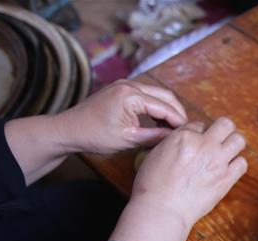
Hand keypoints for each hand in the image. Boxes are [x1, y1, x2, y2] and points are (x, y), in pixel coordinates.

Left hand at [55, 79, 187, 154]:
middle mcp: (129, 85)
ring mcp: (124, 85)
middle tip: (186, 130)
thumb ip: (155, 136)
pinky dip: (156, 106)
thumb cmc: (93, 136)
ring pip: (157, 94)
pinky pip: (146, 95)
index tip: (190, 134)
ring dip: (167, 109)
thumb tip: (175, 137)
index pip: (165, 107)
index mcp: (131, 96)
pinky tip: (159, 122)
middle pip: (165, 95)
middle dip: (177, 112)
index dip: (179, 121)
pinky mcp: (121, 89)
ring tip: (174, 128)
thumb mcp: (128, 140)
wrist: (68, 130)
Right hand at [131, 117, 247, 229]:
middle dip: (222, 130)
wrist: (162, 209)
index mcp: (184, 136)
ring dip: (233, 145)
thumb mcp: (156, 153)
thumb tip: (186, 140)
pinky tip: (228, 169)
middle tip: (218, 141)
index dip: (199, 132)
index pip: (200, 124)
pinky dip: (237, 164)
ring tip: (226, 153)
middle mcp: (204, 145)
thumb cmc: (153, 184)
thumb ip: (174, 142)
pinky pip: (243, 163)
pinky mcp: (226, 179)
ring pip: (239, 140)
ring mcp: (217, 162)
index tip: (197, 142)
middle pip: (226, 124)